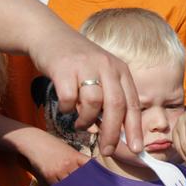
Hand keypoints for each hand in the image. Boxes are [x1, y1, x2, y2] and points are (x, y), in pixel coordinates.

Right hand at [26, 131, 89, 185]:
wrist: (35, 142)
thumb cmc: (52, 145)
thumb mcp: (69, 150)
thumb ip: (78, 161)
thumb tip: (88, 172)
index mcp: (76, 156)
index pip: (90, 167)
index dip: (95, 175)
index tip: (98, 182)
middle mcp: (69, 164)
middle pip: (81, 180)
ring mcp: (59, 171)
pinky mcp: (49, 176)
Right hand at [28, 29, 141, 155]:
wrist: (49, 35)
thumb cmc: (77, 63)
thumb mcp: (101, 75)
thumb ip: (108, 100)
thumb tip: (115, 134)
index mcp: (120, 70)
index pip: (132, 103)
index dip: (135, 128)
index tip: (136, 149)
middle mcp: (107, 66)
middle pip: (116, 105)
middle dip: (113, 132)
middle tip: (107, 150)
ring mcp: (86, 65)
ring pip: (94, 102)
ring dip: (87, 120)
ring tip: (81, 124)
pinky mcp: (64, 68)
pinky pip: (70, 98)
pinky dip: (68, 109)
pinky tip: (67, 107)